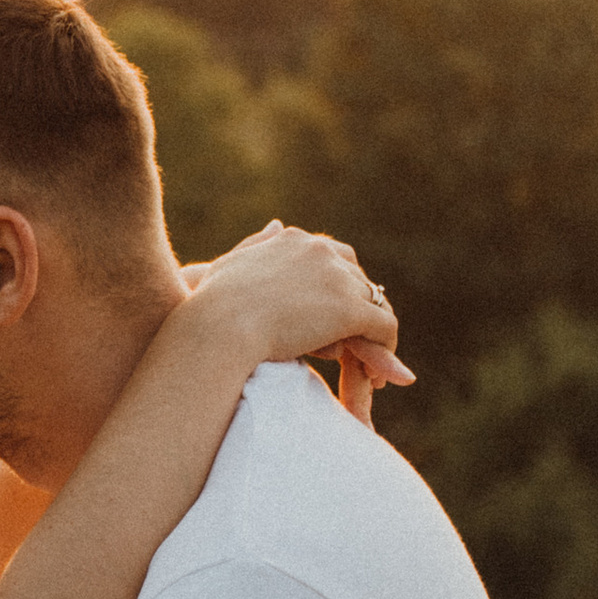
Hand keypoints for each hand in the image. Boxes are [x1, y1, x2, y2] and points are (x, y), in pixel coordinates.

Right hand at [186, 222, 412, 414]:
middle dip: (359, 308)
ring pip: (375, 301)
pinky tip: (374, 372)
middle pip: (358, 277)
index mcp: (294, 239)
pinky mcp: (350, 309)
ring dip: (373, 330)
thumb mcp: (231, 263)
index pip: (333, 254)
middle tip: (357, 340)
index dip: (337, 284)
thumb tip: (277, 226)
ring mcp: (337, 278)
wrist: (219, 326)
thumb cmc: (211, 304)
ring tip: (370, 361)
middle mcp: (320, 250)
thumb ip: (257, 244)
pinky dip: (385, 347)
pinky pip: (385, 325)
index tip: (333, 313)